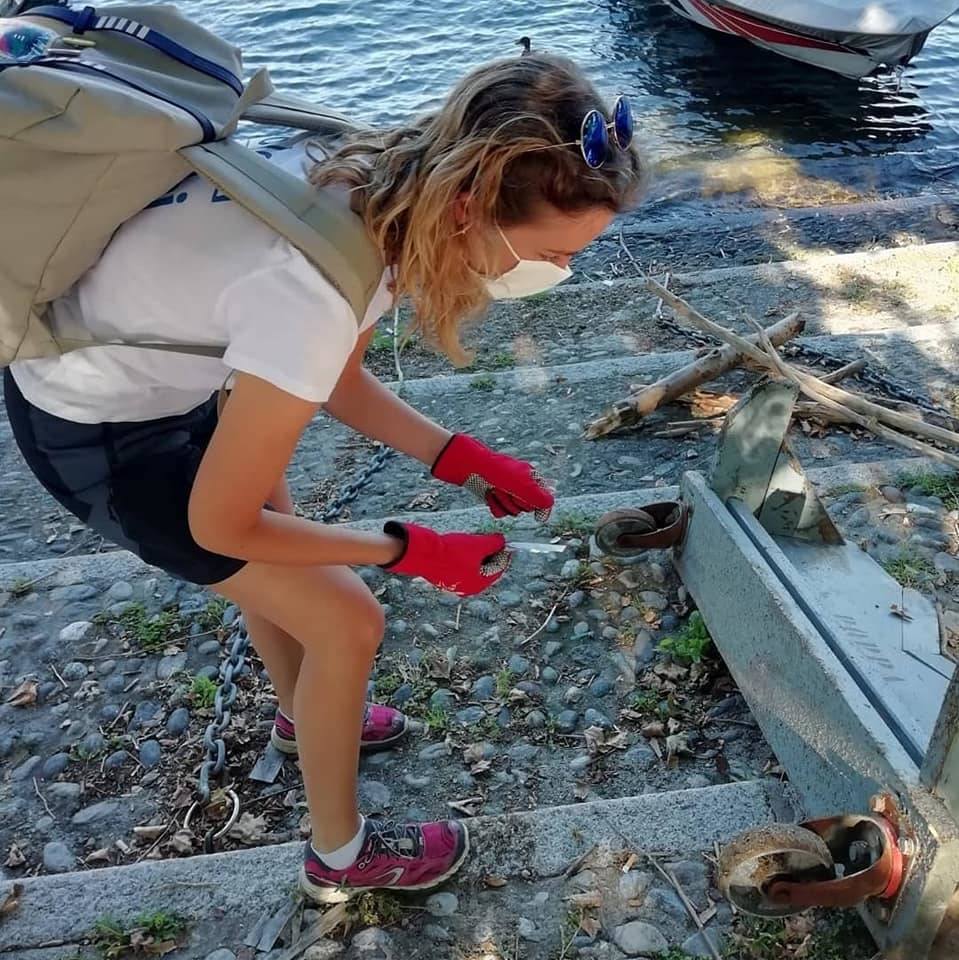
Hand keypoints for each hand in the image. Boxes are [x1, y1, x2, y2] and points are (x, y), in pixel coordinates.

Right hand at [380, 521, 509, 596]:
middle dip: (488, 554)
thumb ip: (494, 543)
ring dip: (475, 554)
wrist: (423, 552)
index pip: (498, 569)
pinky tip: (460, 545)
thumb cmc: (451, 552)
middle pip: (485, 569)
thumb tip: (502, 541)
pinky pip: (459, 565)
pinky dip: (463, 556)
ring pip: (472, 566)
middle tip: (489, 540)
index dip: (503, 554)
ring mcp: (453, 582)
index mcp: (477, 585)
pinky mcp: (442, 575)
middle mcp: (465, 588)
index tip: (504, 543)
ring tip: (473, 541)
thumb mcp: (478, 545)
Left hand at [432, 434, 553, 518]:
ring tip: (497, 491)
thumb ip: (539, 496)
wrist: (472, 468)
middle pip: (528, 507)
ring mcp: (508, 492)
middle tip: (509, 492)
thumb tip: (549, 505)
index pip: (544, 497)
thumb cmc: (499, 472)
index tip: (540, 518)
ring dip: (505, 503)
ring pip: (513, 511)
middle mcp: (521, 486)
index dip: (542, 507)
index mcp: (531, 478)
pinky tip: (490, 496)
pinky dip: (495, 506)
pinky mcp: (496, 498)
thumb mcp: (523, 485)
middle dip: (518, 503)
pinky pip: (500, 512)